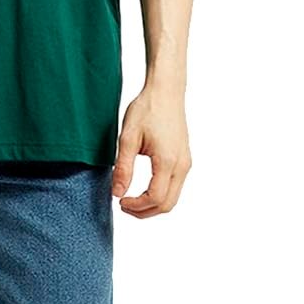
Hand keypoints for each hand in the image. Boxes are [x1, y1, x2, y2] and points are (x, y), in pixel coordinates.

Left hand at [111, 89, 191, 218]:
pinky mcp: (185, 159)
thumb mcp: (128, 137)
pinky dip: (160, 194)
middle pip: (167, 204)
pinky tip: (143, 188)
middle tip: (123, 205)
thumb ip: (123, 167)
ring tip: (131, 199)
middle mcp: (182, 166)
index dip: (137, 206)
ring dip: (152, 204)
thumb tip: (117, 193)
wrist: (166, 91)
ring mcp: (186, 163)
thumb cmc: (147, 109)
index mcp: (168, 161)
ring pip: (173, 198)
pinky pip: (175, 186)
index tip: (119, 201)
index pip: (155, 198)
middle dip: (145, 211)